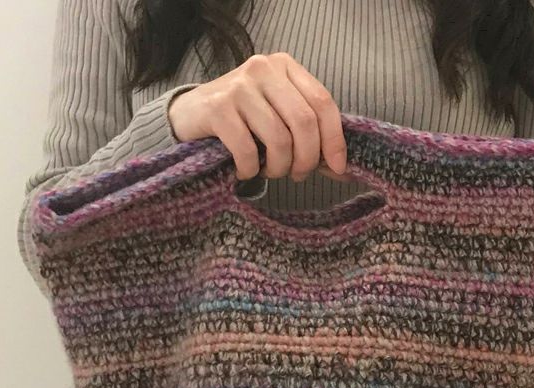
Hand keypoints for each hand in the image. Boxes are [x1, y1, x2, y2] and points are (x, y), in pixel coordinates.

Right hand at [168, 52, 354, 183]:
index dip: (334, 141)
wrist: (191, 115)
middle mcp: (263, 69)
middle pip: (304, 123)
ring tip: (270, 172)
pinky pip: (249, 150)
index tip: (336, 167)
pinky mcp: (217, 108)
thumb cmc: (243, 120)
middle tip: (297, 175)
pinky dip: (251, 170)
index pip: (323, 103)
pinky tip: (246, 170)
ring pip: (279, 140)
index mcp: (286, 67)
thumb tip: (342, 169)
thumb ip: (309, 134)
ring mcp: (239, 86)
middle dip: (307, 159)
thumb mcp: (279, 116)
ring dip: (279, 168)